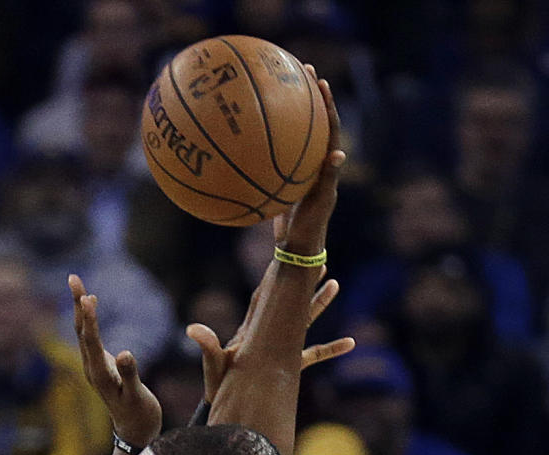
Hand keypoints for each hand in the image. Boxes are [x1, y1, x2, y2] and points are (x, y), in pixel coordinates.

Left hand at [69, 274, 161, 447]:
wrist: (134, 431)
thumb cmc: (139, 415)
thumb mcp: (137, 396)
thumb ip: (130, 375)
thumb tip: (126, 353)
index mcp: (100, 374)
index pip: (91, 342)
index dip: (89, 319)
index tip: (86, 297)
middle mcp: (92, 368)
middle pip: (81, 331)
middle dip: (77, 305)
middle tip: (73, 277)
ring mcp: (94, 366)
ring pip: (83, 332)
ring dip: (80, 308)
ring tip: (76, 283)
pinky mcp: (100, 364)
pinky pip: (90, 336)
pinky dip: (88, 317)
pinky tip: (90, 303)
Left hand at [186, 273, 354, 402]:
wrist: (224, 408)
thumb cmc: (217, 387)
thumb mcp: (214, 364)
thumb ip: (207, 347)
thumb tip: (192, 329)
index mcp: (252, 329)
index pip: (265, 297)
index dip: (274, 276)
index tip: (285, 255)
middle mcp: (268, 336)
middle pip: (290, 302)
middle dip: (303, 281)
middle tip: (319, 260)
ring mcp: (280, 350)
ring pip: (304, 322)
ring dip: (319, 305)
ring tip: (335, 284)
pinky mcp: (289, 367)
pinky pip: (314, 355)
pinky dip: (331, 349)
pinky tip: (350, 343)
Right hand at [275, 70, 344, 256]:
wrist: (295, 248)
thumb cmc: (310, 228)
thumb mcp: (320, 202)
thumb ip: (328, 177)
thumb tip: (339, 152)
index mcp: (326, 165)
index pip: (329, 127)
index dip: (327, 104)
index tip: (320, 81)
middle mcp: (314, 164)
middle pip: (313, 123)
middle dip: (309, 95)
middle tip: (301, 70)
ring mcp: (299, 171)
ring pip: (295, 135)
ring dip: (290, 112)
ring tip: (278, 89)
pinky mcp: (285, 180)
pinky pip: (276, 154)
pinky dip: (268, 141)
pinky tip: (251, 131)